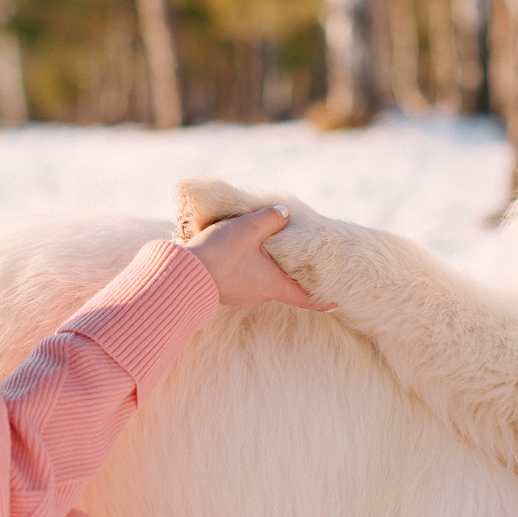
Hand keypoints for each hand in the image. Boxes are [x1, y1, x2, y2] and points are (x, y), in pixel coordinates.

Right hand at [182, 206, 334, 310]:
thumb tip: (284, 215)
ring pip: (258, 279)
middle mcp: (258, 294)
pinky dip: (242, 264)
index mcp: (272, 285)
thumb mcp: (249, 229)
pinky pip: (239, 276)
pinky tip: (233, 249)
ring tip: (259, 245)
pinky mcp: (222, 290)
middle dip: (288, 272)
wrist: (181, 275)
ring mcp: (239, 294)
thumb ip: (271, 219)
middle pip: (281, 285)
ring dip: (261, 264)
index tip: (337, 302)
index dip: (323, 299)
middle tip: (297, 259)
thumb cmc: (220, 254)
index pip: (305, 297)